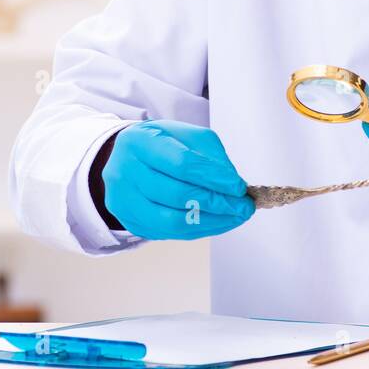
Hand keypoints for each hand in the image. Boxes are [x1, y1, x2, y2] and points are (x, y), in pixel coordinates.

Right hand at [101, 120, 254, 239]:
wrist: (127, 159)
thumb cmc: (162, 144)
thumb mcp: (187, 136)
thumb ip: (210, 156)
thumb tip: (233, 185)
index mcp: (139, 142)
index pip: (181, 163)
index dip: (214, 177)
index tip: (239, 187)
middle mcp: (124, 172)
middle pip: (176, 195)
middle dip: (217, 203)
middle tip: (244, 206)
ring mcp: (124, 201)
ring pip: (172, 221)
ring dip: (212, 222)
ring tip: (236, 216)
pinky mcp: (131, 222)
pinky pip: (171, 233)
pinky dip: (200, 229)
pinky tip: (219, 222)